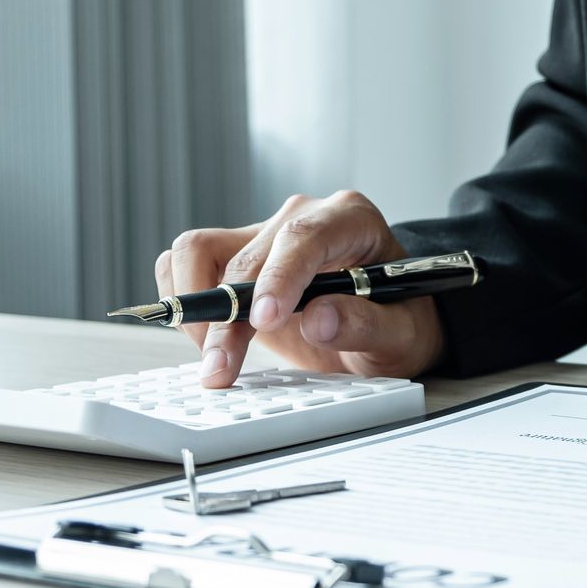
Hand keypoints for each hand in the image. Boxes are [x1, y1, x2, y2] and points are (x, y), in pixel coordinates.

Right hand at [155, 190, 445, 387]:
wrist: (389, 321)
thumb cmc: (401, 319)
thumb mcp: (401, 334)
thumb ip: (367, 325)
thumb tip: (320, 320)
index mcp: (351, 220)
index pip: (303, 236)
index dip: (279, 277)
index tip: (265, 319)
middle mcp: (301, 217)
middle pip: (247, 257)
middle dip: (229, 319)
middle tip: (223, 370)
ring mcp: (264, 233)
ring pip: (199, 251)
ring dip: (196, 307)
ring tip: (215, 358)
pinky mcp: (235, 254)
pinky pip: (185, 262)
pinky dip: (185, 300)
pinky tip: (208, 338)